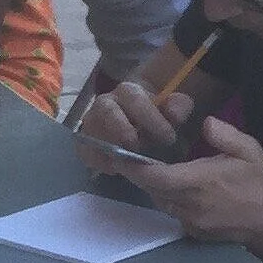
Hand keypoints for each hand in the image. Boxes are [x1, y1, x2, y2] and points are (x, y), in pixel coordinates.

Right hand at [73, 79, 192, 178]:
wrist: (137, 120)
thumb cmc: (156, 114)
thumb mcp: (173, 107)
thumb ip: (178, 107)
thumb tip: (174, 115)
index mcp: (129, 92)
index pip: (135, 98)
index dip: (151, 117)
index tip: (168, 138)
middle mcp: (106, 103)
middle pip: (107, 111)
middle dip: (122, 129)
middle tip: (137, 147)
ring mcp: (92, 122)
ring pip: (92, 130)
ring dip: (107, 147)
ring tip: (125, 162)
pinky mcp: (86, 141)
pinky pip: (84, 149)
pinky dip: (96, 160)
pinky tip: (113, 170)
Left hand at [98, 114, 262, 246]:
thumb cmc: (260, 183)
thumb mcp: (248, 150)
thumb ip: (224, 134)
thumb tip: (205, 122)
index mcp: (198, 182)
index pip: (154, 177)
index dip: (134, 167)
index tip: (120, 154)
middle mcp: (189, 205)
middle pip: (152, 190)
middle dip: (142, 175)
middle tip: (134, 157)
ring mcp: (190, 221)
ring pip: (161, 202)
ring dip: (156, 187)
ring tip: (155, 170)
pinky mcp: (194, 232)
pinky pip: (173, 213)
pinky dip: (170, 200)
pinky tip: (179, 189)